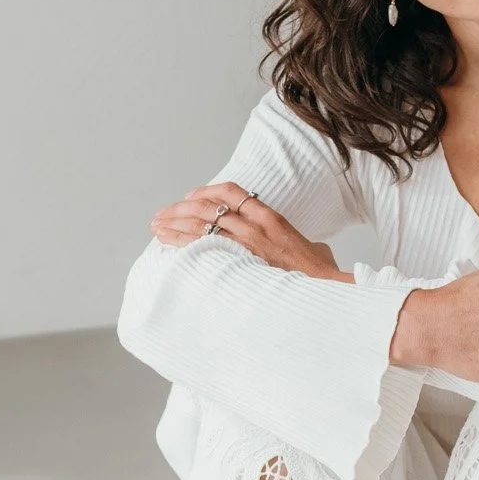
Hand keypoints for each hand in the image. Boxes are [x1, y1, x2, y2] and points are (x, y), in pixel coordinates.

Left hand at [149, 179, 344, 279]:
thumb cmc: (320, 274)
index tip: (191, 197)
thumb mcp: (316, 250)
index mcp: (271, 217)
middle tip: (163, 214)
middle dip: (180, 209)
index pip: (233, 191)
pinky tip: (166, 244)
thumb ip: (305, 246)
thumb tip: (315, 251)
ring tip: (156, 227)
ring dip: (174, 224)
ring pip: (199, 224)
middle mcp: (254, 225)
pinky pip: (202, 247)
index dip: (208, 191)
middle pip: (208, 206)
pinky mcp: (236, 261)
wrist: (322, 288)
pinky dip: (181, 243)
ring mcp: (244, 243)